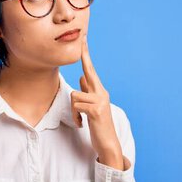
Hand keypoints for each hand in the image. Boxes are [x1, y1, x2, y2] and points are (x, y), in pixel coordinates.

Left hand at [71, 35, 125, 169]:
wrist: (108, 143)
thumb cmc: (98, 124)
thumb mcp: (92, 106)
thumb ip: (88, 92)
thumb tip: (81, 77)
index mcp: (99, 91)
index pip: (91, 71)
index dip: (86, 56)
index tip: (83, 40)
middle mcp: (102, 93)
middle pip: (89, 72)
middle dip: (85, 56)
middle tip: (82, 39)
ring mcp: (100, 101)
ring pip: (75, 95)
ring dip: (73, 109)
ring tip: (80, 119)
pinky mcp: (96, 110)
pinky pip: (76, 106)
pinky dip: (76, 116)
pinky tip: (82, 123)